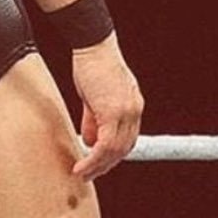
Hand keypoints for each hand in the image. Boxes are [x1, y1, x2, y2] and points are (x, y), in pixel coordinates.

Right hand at [71, 33, 143, 181]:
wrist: (93, 44)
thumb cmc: (92, 63)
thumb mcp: (94, 95)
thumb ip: (94, 118)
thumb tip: (90, 139)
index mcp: (133, 106)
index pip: (127, 139)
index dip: (113, 154)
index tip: (100, 162)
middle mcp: (134, 111)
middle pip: (123, 148)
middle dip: (106, 165)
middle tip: (89, 173)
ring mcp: (125, 113)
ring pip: (114, 151)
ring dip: (98, 166)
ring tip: (83, 173)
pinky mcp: (112, 113)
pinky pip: (105, 145)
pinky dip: (94, 159)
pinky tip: (83, 164)